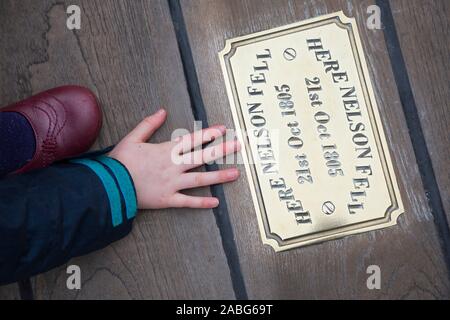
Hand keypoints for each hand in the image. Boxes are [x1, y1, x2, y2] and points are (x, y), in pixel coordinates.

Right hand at [108, 109, 240, 208]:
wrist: (109, 186)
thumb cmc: (120, 162)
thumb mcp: (132, 138)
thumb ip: (148, 124)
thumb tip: (162, 111)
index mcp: (165, 151)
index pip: (192, 140)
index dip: (208, 134)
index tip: (223, 129)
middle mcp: (173, 166)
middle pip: (202, 156)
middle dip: (222, 150)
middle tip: (239, 146)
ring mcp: (172, 184)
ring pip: (200, 179)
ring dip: (219, 176)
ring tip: (236, 173)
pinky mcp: (167, 199)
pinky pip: (188, 202)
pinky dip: (201, 203)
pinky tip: (216, 202)